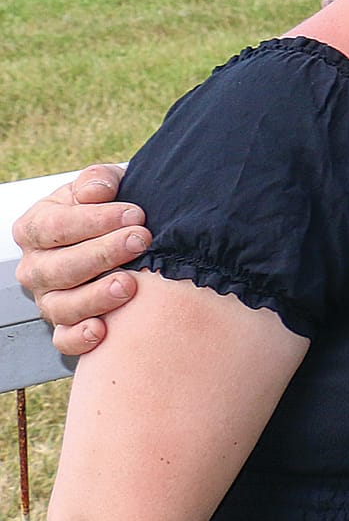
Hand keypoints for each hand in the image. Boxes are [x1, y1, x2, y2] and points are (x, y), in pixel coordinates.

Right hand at [10, 164, 148, 355]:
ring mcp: (48, 298)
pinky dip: (80, 338)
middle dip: (102, 254)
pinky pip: (64, 339)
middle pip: (58, 268)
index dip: (94, 221)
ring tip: (130, 284)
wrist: (129, 234)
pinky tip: (103, 330)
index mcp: (36, 228)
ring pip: (61, 306)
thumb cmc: (113, 207)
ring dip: (96, 297)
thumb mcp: (105, 186)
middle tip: (140, 241)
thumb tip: (96, 191)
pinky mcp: (65, 324)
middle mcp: (35, 267)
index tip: (134, 214)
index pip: (54, 227)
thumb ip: (99, 181)